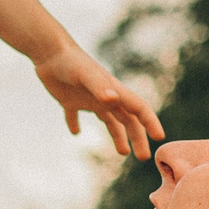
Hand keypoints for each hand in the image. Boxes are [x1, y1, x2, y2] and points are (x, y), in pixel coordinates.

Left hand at [32, 40, 164, 161]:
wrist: (49, 51)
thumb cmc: (70, 62)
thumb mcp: (86, 75)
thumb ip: (100, 87)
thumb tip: (113, 101)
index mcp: (113, 91)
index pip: (138, 108)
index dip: (150, 122)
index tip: (159, 137)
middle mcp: (105, 96)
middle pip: (127, 119)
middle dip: (137, 138)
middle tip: (143, 157)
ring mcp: (88, 98)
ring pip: (109, 120)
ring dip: (117, 136)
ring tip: (122, 153)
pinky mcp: (69, 99)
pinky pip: (75, 115)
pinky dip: (75, 124)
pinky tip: (75, 132)